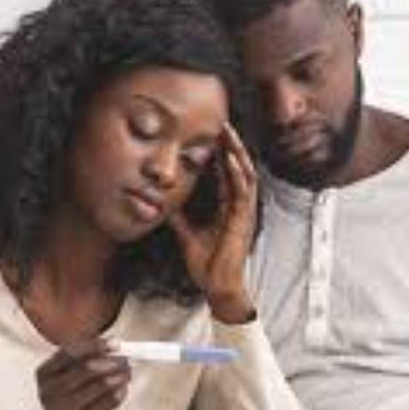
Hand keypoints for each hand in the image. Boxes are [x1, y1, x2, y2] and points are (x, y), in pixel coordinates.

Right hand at [23, 339, 130, 409]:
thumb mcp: (67, 380)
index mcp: (44, 374)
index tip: (116, 342)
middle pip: (87, 368)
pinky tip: (124, 390)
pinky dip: (121, 392)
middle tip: (127, 359)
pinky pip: (109, 402)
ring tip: (128, 373)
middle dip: (112, 360)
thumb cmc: (70, 401)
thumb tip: (118, 347)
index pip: (70, 352)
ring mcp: (64, 409)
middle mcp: (50, 391)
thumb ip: (86, 362)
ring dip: (120, 376)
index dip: (95, 344)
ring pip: (101, 384)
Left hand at [170, 124, 256, 323]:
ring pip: (244, 174)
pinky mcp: (244, 219)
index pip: (226, 174)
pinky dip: (236, 173)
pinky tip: (229, 158)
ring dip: (237, 152)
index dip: (220, 154)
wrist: (217, 286)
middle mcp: (239, 207)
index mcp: (228, 208)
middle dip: (231, 146)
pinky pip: (243, 191)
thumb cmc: (207, 264)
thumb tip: (164, 204)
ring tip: (228, 132)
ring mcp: (244, 212)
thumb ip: (179, 218)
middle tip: (222, 123)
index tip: (211, 135)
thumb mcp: (186, 235)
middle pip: (238, 168)